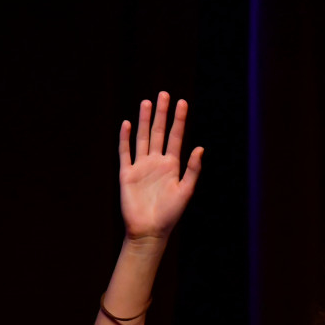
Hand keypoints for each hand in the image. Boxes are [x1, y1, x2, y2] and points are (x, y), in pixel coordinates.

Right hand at [119, 91, 203, 242]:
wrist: (149, 230)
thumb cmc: (170, 214)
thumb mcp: (186, 191)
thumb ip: (192, 169)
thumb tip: (200, 148)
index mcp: (172, 165)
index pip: (175, 137)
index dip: (179, 120)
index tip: (182, 103)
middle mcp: (156, 162)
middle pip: (158, 132)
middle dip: (161, 114)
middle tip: (164, 94)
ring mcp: (141, 166)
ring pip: (142, 138)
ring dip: (144, 121)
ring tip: (147, 102)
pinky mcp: (127, 174)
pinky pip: (125, 152)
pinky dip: (125, 138)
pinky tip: (128, 124)